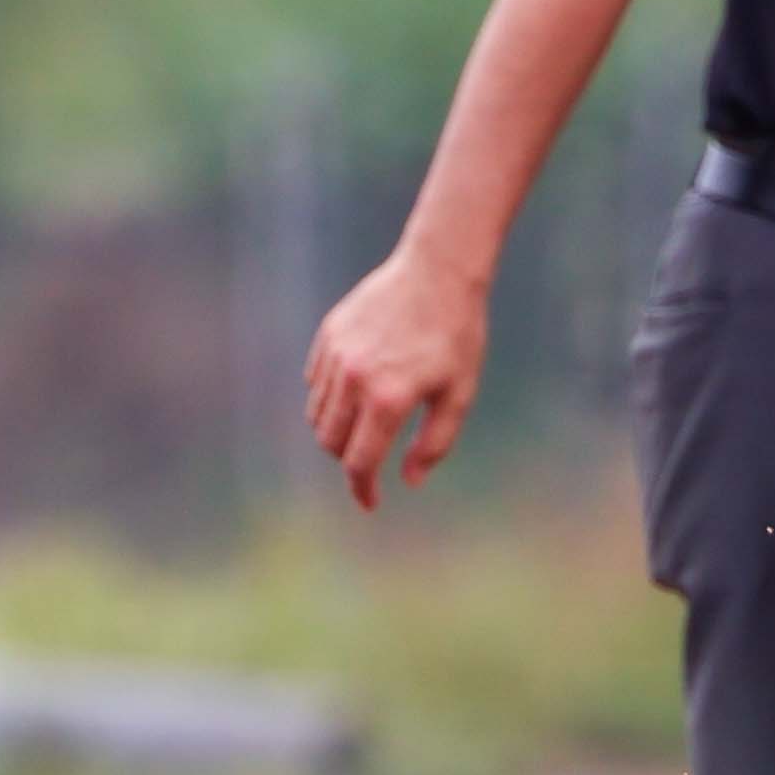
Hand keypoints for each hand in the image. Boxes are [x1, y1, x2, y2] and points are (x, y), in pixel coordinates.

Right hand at [304, 249, 488, 509]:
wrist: (438, 271)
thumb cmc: (457, 335)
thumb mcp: (459, 394)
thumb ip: (433, 443)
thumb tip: (408, 481)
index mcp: (389, 399)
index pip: (359, 462)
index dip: (363, 489)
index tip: (370, 503)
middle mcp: (355, 379)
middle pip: (330, 443)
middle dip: (348, 460)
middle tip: (371, 460)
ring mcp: (337, 355)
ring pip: (318, 415)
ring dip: (336, 430)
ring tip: (365, 424)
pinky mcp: (329, 335)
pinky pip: (315, 382)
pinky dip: (329, 398)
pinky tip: (356, 391)